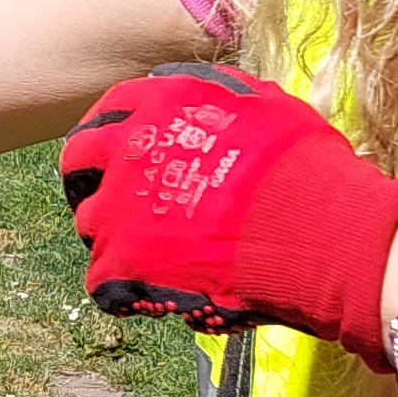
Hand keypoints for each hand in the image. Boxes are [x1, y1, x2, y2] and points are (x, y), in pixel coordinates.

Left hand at [55, 64, 397, 367]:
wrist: (318, 230)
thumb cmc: (307, 169)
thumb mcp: (266, 107)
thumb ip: (224, 104)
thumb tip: (219, 106)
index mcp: (160, 103)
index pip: (112, 111)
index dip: (116, 136)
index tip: (123, 155)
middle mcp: (127, 149)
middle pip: (79, 164)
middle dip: (95, 184)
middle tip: (123, 208)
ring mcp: (117, 208)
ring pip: (91, 225)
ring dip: (117, 240)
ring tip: (157, 257)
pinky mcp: (122, 263)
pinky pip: (103, 281)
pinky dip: (127, 290)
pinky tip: (160, 293)